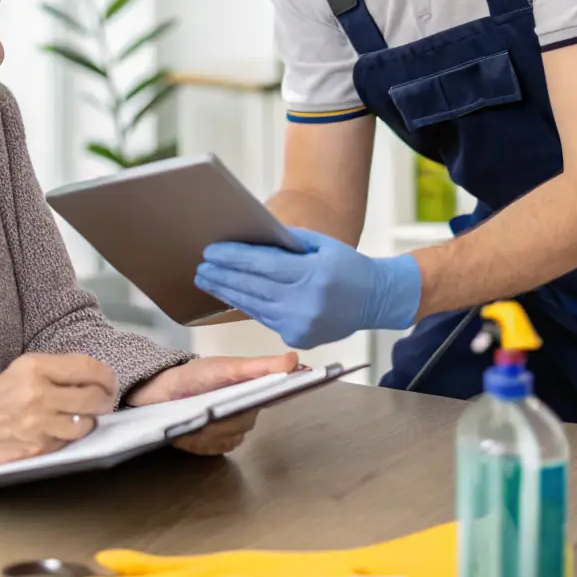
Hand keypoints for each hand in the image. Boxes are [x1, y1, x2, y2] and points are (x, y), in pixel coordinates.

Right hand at [0, 353, 116, 468]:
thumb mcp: (21, 370)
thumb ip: (56, 370)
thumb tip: (93, 375)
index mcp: (34, 367)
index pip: (86, 367)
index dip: (105, 375)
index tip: (109, 380)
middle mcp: (38, 393)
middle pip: (93, 397)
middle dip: (105, 399)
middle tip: (105, 400)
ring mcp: (39, 423)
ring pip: (86, 423)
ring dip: (89, 420)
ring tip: (81, 416)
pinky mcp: (39, 447)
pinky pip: (69, 441)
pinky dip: (71, 436)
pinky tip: (61, 429)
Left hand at [126, 353, 297, 455]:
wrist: (165, 392)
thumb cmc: (198, 375)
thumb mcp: (228, 366)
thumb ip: (261, 366)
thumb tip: (295, 360)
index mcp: (253, 392)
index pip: (269, 400)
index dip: (261, 401)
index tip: (242, 402)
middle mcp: (246, 414)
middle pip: (244, 423)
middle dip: (223, 417)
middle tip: (205, 408)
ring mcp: (231, 432)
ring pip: (230, 439)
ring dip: (209, 431)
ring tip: (193, 419)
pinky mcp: (216, 446)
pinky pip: (217, 449)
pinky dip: (201, 442)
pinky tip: (190, 432)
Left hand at [194, 229, 420, 348]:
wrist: (376, 299)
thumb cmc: (347, 266)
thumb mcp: (321, 245)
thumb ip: (287, 243)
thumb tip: (250, 239)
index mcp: (313, 275)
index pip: (262, 265)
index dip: (233, 258)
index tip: (210, 252)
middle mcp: (306, 302)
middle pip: (252, 287)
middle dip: (222, 276)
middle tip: (200, 266)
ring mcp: (301, 324)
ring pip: (254, 306)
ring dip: (228, 292)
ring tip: (208, 280)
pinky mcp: (298, 338)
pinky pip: (266, 318)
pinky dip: (247, 305)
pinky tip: (232, 295)